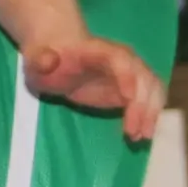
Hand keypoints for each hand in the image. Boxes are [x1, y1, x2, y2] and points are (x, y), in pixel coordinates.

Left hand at [23, 39, 165, 141]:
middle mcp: (122, 59)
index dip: (127, 76)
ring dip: (151, 112)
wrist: (57, 54)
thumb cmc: (46, 58)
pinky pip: (149, 99)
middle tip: (135, 131)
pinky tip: (141, 134)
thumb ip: (41, 59)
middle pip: (142, 76)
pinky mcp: (130, 88)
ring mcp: (129, 73)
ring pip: (152, 88)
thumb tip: (48, 61)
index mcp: (99, 50)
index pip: (120, 59)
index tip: (128, 98)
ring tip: (141, 136)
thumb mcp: (36, 58)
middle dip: (143, 103)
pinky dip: (150, 115)